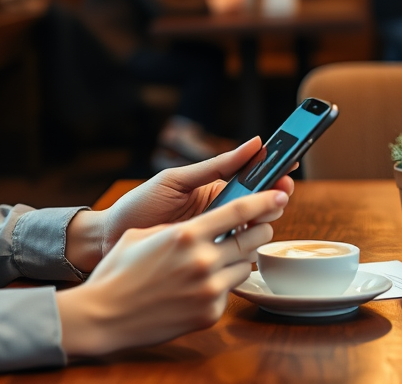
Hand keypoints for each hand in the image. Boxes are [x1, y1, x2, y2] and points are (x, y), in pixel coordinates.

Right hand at [57, 190, 287, 356]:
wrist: (107, 314)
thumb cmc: (118, 270)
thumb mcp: (144, 235)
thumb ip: (178, 230)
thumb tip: (201, 228)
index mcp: (186, 234)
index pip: (238, 211)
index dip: (264, 200)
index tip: (280, 194)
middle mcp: (203, 260)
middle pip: (252, 239)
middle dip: (258, 230)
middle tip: (255, 227)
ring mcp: (209, 289)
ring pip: (244, 266)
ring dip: (237, 259)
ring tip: (217, 258)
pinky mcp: (211, 313)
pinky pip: (228, 292)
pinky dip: (219, 285)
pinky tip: (196, 286)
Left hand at [66, 136, 294, 272]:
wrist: (112, 237)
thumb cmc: (140, 204)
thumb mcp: (177, 180)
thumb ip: (214, 166)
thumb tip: (254, 143)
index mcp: (214, 189)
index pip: (253, 179)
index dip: (274, 171)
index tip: (289, 163)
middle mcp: (219, 213)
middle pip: (261, 206)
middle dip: (273, 197)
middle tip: (279, 193)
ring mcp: (216, 236)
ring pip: (254, 231)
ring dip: (262, 222)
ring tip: (260, 214)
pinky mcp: (211, 258)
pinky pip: (238, 255)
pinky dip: (247, 249)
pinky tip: (246, 244)